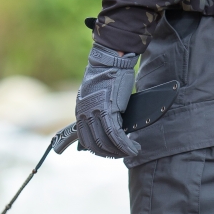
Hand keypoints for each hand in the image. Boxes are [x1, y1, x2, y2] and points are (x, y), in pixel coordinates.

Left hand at [75, 42, 139, 157]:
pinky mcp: (107, 110)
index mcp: (81, 112)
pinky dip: (125, 145)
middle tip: (124, 154)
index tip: (112, 152)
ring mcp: (94, 113)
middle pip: (96, 145)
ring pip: (107, 142)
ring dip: (121, 151)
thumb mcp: (97, 97)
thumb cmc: (108, 76)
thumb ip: (98, 113)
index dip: (100, 151)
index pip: (86, 141)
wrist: (111, 59)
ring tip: (132, 151)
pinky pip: (116, 135)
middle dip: (111, 154)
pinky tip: (133, 147)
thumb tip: (109, 130)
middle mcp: (84, 114)